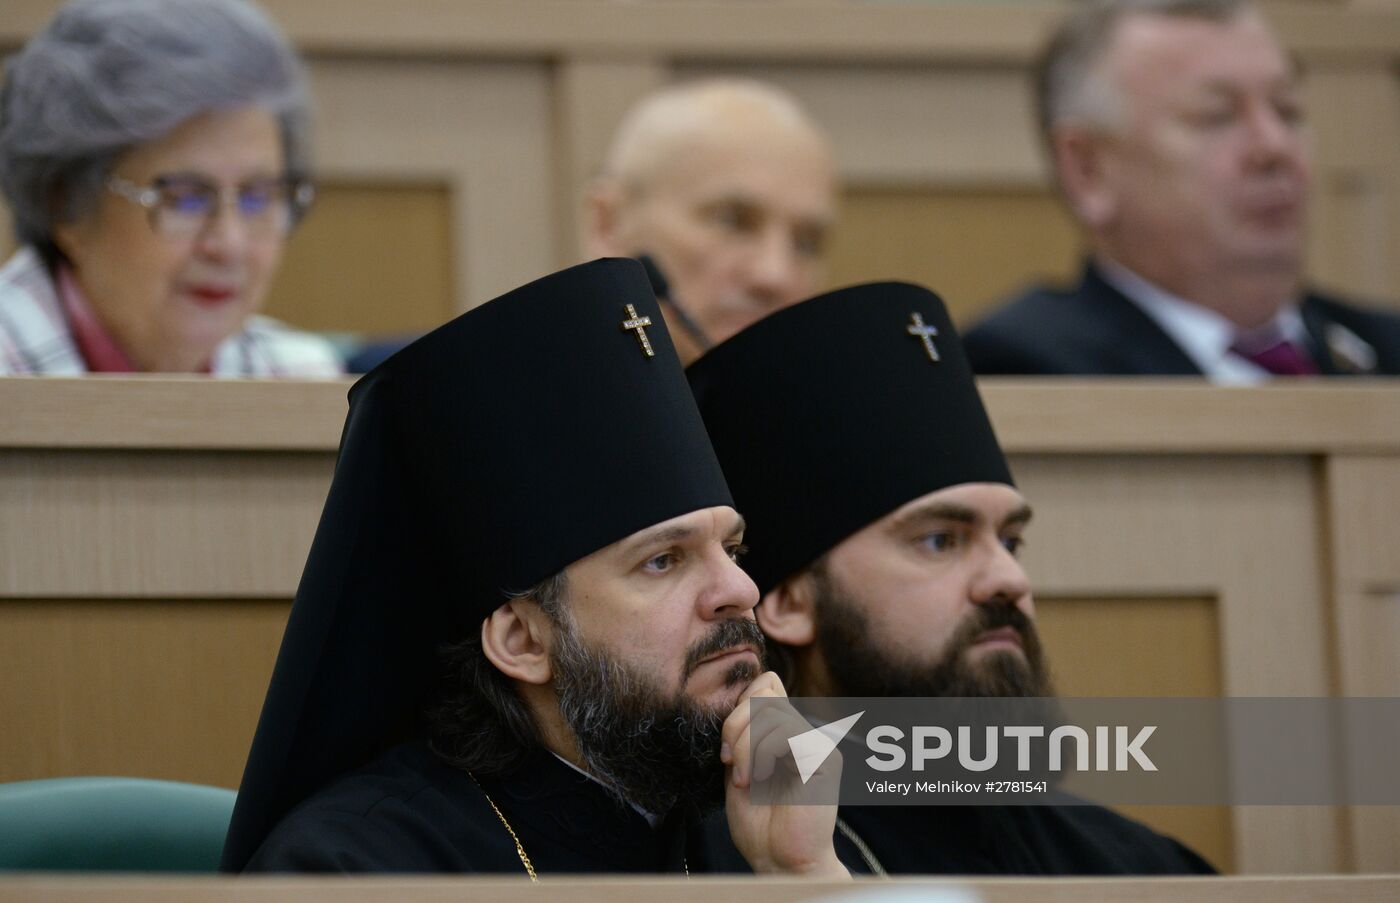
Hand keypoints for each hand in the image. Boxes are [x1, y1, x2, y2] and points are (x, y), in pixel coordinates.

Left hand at [720, 671, 848, 878]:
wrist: (778, 860)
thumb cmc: (758, 820)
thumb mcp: (739, 765)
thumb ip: (743, 732)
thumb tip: (739, 693)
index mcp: (784, 731)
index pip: (765, 684)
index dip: (739, 706)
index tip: (726, 747)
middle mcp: (803, 733)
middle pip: (763, 692)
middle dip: (735, 725)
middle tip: (729, 763)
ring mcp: (816, 744)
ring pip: (770, 710)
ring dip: (745, 745)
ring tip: (744, 779)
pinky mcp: (824, 759)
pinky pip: (786, 732)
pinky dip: (761, 753)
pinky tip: (758, 779)